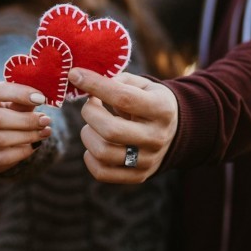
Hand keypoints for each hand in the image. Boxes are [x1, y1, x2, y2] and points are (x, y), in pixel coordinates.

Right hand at [0, 82, 51, 172]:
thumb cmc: (5, 116)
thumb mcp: (13, 105)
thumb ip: (24, 102)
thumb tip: (41, 99)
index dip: (20, 93)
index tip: (41, 99)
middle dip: (26, 120)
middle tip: (46, 121)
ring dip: (27, 136)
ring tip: (44, 133)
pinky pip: (0, 158)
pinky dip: (21, 152)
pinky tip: (33, 146)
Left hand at [68, 68, 177, 183]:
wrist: (175, 132)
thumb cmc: (150, 102)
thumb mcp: (143, 85)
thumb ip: (117, 81)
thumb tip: (84, 81)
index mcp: (161, 109)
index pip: (123, 98)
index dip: (95, 85)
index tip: (75, 74)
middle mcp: (157, 136)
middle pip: (111, 130)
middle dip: (90, 114)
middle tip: (89, 105)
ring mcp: (148, 160)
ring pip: (103, 153)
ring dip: (88, 135)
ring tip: (92, 126)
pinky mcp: (138, 176)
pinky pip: (102, 173)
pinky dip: (89, 157)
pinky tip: (94, 144)